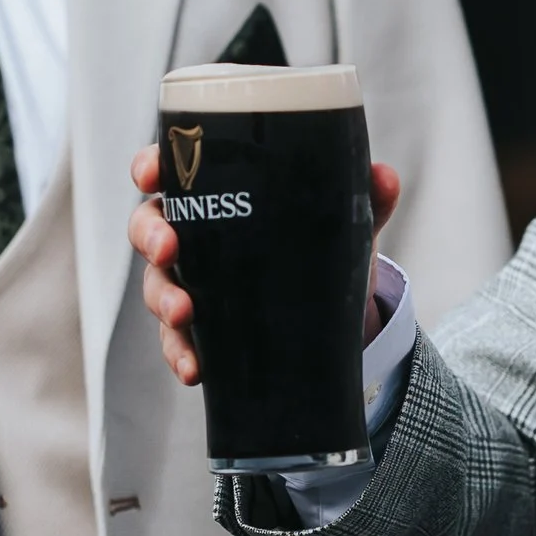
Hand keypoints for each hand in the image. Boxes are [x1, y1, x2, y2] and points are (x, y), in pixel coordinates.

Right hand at [129, 147, 402, 386]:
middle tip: (169, 248)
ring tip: (184, 314)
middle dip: (151, 236)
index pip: (171, 170)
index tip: (150, 173)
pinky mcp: (198, 330)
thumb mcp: (342, 223)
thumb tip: (385, 177)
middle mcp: (192, 235)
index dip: (150, 166)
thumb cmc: (318, 247)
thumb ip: (364, 200)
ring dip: (163, 299)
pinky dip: (180, 354)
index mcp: (215, 194)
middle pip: (149, 226)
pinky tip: (195, 368)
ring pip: (155, 286)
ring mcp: (188, 283)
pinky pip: (176, 342)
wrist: (332, 315)